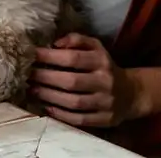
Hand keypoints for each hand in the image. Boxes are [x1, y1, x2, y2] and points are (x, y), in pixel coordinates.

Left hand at [28, 33, 143, 127]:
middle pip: (71, 81)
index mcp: (102, 61)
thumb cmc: (105, 67)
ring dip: (49, 96)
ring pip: (73, 102)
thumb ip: (77, 40)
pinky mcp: (104, 120)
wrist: (132, 93)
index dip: (50, 56)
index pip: (73, 58)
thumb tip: (55, 43)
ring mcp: (106, 102)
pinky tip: (47, 107)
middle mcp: (105, 81)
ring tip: (33, 90)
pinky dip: (61, 115)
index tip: (32, 55)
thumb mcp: (96, 48)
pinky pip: (79, 119)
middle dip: (45, 78)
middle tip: (28, 75)